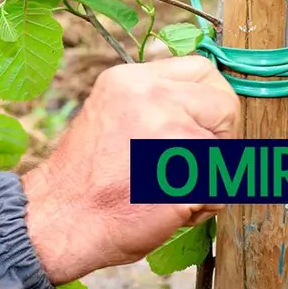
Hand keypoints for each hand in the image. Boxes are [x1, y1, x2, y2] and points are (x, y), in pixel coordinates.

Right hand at [20, 57, 239, 284]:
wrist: (61, 219)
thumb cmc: (85, 179)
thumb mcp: (111, 113)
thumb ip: (152, 102)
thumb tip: (198, 105)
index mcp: (131, 79)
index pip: (202, 69)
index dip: (210, 101)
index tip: (200, 125)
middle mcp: (151, 97)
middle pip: (224, 103)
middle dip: (219, 136)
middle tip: (188, 162)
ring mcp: (170, 132)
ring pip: (227, 152)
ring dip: (209, 178)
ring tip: (167, 189)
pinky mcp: (186, 172)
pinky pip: (221, 189)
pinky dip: (202, 207)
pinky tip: (166, 208)